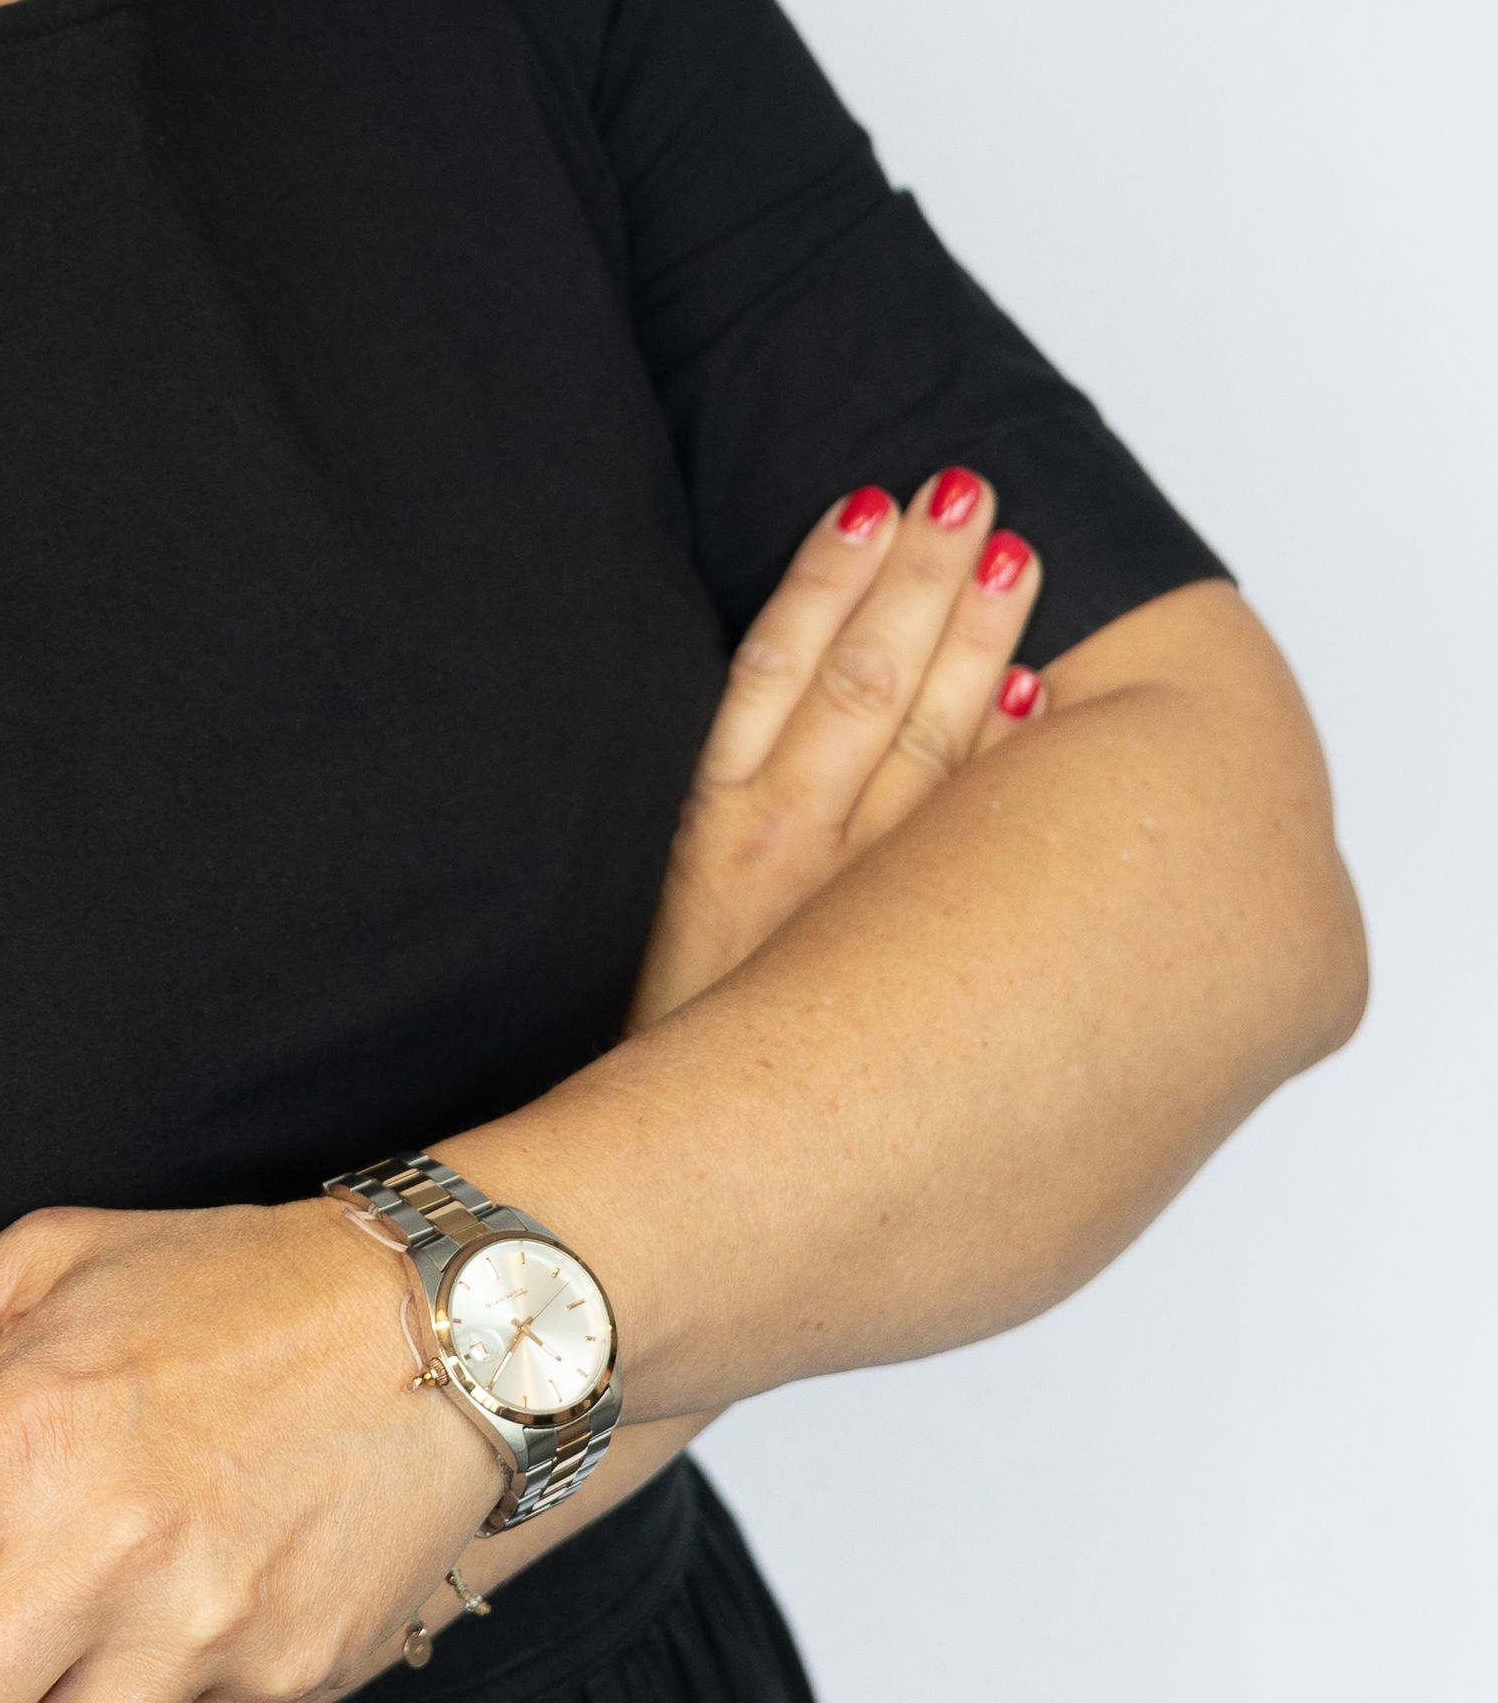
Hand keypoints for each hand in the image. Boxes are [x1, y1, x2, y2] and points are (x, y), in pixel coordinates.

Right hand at [628, 466, 1043, 1032]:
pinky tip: (1035, 698)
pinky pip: (950, 845)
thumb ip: (745, 854)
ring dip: (965, 638)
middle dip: (918, 580)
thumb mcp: (688, 941)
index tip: (876, 501)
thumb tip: (811, 760)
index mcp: (716, 838)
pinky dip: (992, 763)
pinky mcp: (889, 972)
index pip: (780, 667)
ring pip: (916, 743)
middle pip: (861, 682)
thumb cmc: (681, 1077)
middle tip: (968, 488)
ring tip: (1007, 547)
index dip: (831, 579)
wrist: (667, 1213)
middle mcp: (783, 859)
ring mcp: (844, 912)